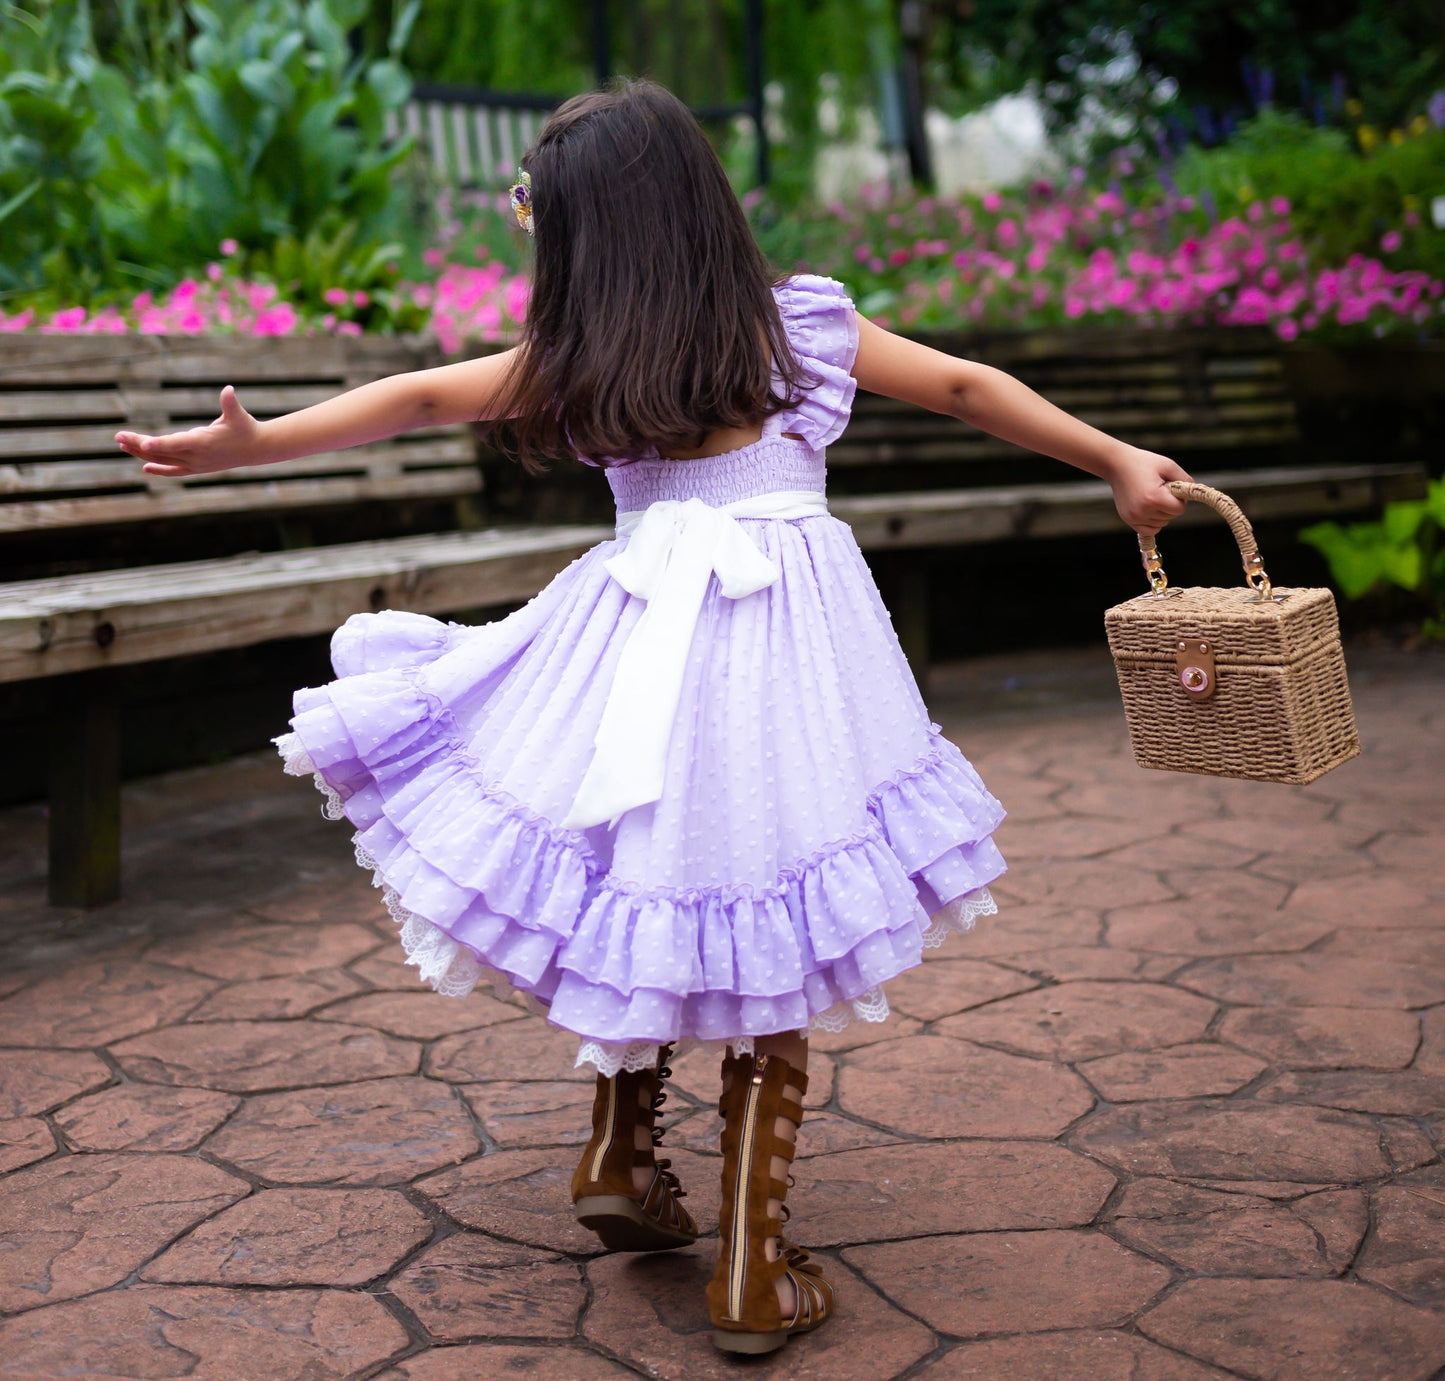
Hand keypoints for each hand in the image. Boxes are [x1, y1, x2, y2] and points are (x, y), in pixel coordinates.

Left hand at [115, 386, 263, 475]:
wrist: (257, 449)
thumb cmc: (246, 427)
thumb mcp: (238, 414)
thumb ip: (230, 403)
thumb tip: (229, 390)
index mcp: (204, 442)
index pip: (177, 444)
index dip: (159, 444)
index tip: (143, 444)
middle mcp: (197, 457)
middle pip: (162, 452)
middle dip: (138, 444)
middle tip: (118, 436)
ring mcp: (196, 465)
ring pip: (163, 461)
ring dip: (142, 454)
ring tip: (122, 444)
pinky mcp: (197, 468)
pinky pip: (174, 470)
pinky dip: (159, 469)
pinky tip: (144, 467)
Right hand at [1107, 446, 1192, 536]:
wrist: (1117, 465)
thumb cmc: (1143, 463)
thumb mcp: (1168, 465)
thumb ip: (1185, 479)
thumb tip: (1194, 493)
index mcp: (1154, 498)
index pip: (1180, 509)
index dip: (1180, 498)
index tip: (1172, 487)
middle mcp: (1143, 511)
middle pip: (1171, 517)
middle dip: (1171, 504)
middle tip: (1161, 489)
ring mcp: (1134, 517)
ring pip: (1162, 523)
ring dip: (1162, 512)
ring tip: (1153, 496)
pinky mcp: (1128, 519)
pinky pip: (1149, 530)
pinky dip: (1154, 522)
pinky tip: (1151, 509)